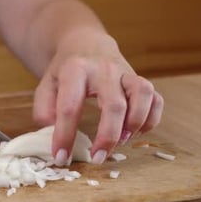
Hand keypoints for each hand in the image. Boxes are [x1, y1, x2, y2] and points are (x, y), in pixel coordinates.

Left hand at [33, 29, 163, 164]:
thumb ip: (44, 110)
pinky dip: (150, 119)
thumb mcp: (46, 85)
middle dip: (108, 136)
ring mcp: (126, 73)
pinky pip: (156, 99)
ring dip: (135, 123)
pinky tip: (135, 132)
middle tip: (97, 158)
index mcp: (75, 70)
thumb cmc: (65, 71)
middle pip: (114, 104)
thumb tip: (51, 135)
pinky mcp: (140, 80)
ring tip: (121, 141)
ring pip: (142, 95)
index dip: (65, 135)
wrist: (85, 44)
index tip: (61, 157)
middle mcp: (104, 70)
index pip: (70, 106)